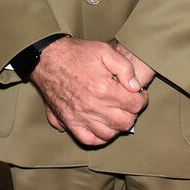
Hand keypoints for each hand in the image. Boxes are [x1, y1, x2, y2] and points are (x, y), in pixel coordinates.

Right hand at [30, 37, 147, 145]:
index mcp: (104, 89)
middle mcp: (93, 107)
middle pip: (125, 122)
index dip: (141, 98)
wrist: (47, 58)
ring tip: (115, 113)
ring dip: (116, 125)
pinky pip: (88, 139)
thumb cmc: (75, 53)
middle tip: (127, 103)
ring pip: (109, 134)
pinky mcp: (69, 121)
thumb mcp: (104, 50)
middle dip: (131, 113)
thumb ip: (124, 67)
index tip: (138, 94)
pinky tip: (100, 126)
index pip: (135, 105)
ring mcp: (80, 116)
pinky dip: (98, 137)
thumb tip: (135, 86)